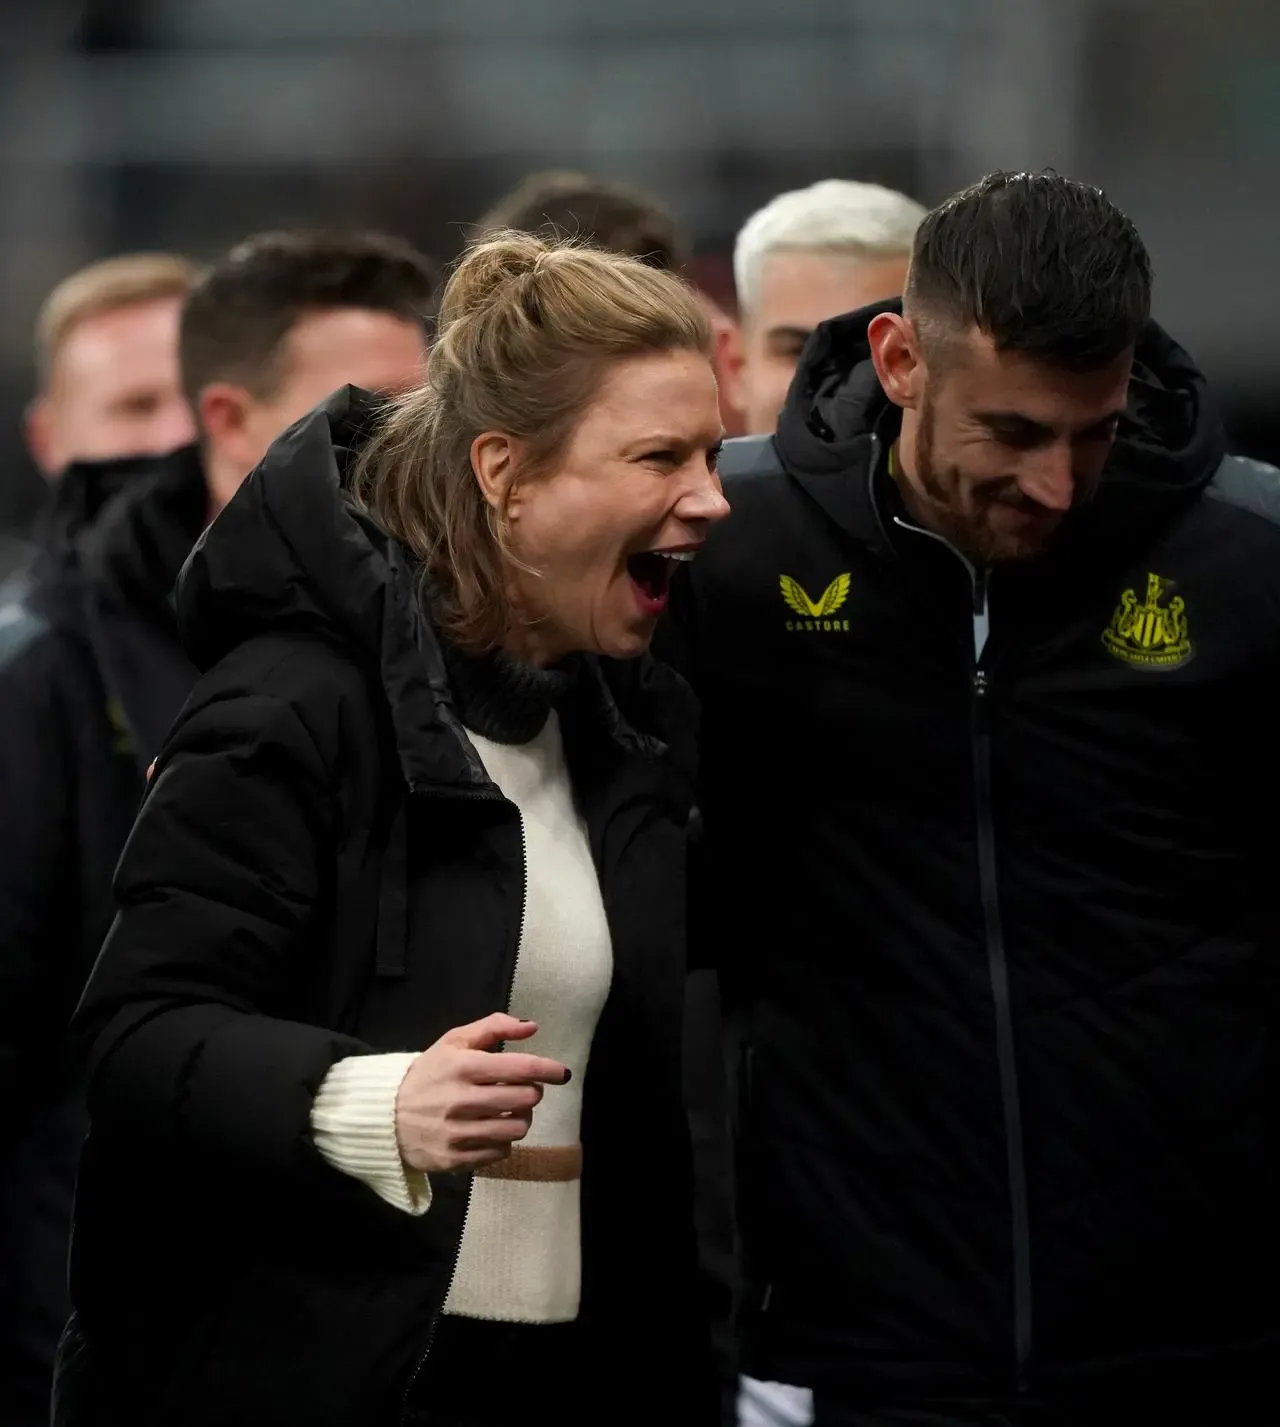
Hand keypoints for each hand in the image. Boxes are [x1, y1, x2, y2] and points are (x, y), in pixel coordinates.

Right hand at [394, 1013, 569, 1173]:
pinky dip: (502, 1141)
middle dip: (532, 1093)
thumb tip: (533, 1028)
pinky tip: (490, 1129)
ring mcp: (457, 1133)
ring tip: (509, 1111)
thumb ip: (494, 1027)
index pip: (521, 1068)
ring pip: (516, 1129)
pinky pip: (499, 1152)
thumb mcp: (454, 1042)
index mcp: (463, 1067)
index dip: (548, 1070)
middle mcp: (461, 1100)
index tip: (562, 1073)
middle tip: (523, 1090)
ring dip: (521, 1119)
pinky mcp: (454, 1159)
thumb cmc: (429, 1074)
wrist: (385, 1115)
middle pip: (525, 1100)